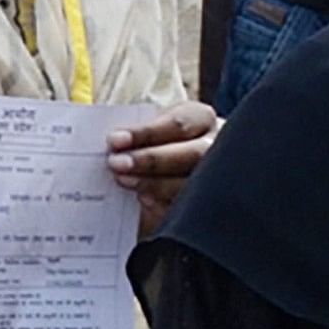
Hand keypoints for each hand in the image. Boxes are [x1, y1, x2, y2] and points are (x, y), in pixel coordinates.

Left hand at [107, 100, 219, 229]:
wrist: (171, 169)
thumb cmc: (155, 143)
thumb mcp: (151, 130)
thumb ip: (135, 134)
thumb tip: (112, 142)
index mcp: (201, 119)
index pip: (178, 123)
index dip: (146, 132)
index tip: (115, 140)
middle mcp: (215, 147)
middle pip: (193, 153)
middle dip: (152, 159)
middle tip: (117, 164)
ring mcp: (217, 178)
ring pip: (196, 183)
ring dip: (156, 184)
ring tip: (124, 181)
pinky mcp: (209, 204)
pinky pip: (193, 208)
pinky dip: (167, 205)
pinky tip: (145, 201)